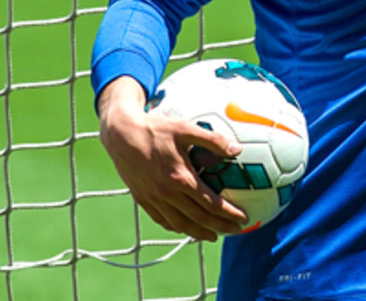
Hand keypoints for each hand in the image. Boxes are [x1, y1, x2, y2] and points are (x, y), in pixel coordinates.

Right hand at [97, 76, 247, 241]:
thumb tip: (237, 149)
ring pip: (179, 224)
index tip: (244, 218)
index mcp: (181, 178)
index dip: (229, 214)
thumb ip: (213, 140)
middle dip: (220, 227)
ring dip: (198, 233)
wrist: (121, 134)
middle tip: (236, 231)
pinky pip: (161, 219)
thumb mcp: (187, 129)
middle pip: (198, 218)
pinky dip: (175, 227)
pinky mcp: (142, 199)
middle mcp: (167, 193)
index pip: (211, 203)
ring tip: (213, 236)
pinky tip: (184, 227)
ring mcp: (153, 198)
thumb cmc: (156, 129)